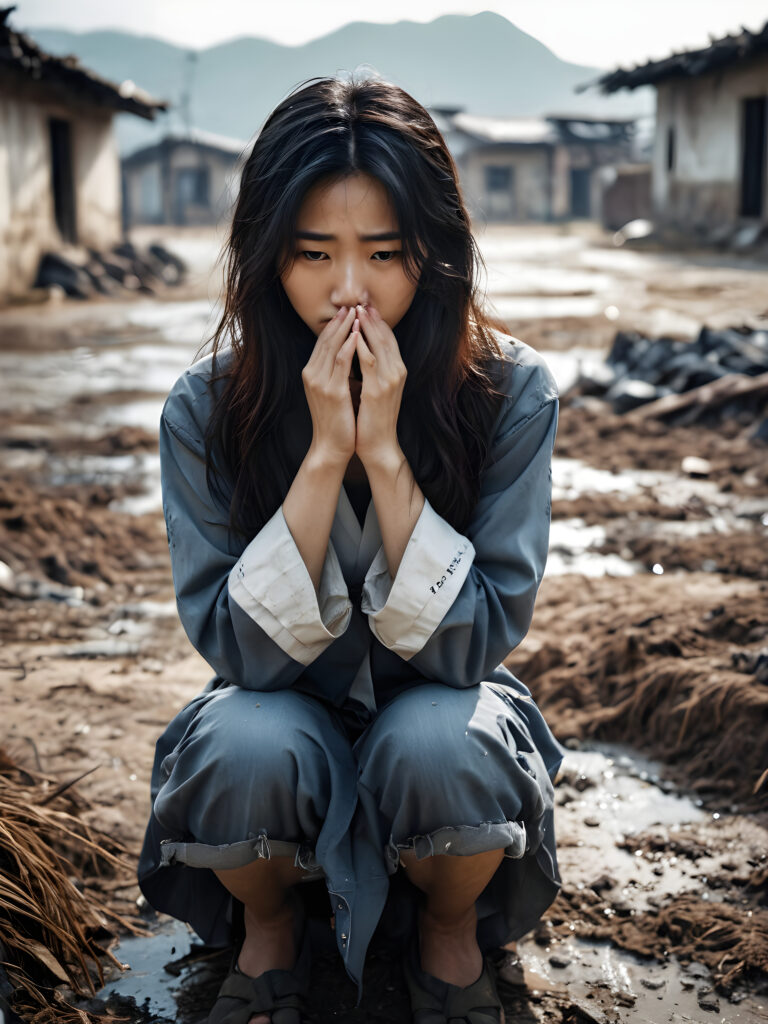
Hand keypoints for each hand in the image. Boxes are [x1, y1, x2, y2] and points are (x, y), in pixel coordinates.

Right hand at [301, 306, 357, 466]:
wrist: (332, 446)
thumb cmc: (337, 420)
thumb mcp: (335, 390)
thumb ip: (338, 372)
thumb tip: (351, 353)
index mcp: (312, 373)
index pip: (323, 342)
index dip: (335, 324)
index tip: (347, 310)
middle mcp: (312, 374)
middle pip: (326, 340)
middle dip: (340, 321)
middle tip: (353, 304)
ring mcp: (320, 382)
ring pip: (332, 347)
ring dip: (345, 328)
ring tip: (357, 313)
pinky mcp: (332, 391)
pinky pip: (341, 362)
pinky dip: (349, 346)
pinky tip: (358, 334)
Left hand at [352, 304, 406, 467]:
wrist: (378, 444)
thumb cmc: (373, 419)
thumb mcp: (375, 389)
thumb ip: (372, 370)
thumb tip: (360, 351)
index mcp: (397, 371)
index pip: (388, 339)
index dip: (378, 322)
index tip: (366, 307)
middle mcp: (397, 372)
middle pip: (385, 337)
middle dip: (372, 319)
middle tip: (360, 302)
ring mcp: (389, 381)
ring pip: (379, 345)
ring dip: (367, 326)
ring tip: (356, 311)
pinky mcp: (378, 390)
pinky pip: (369, 362)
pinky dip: (361, 346)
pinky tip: (353, 335)